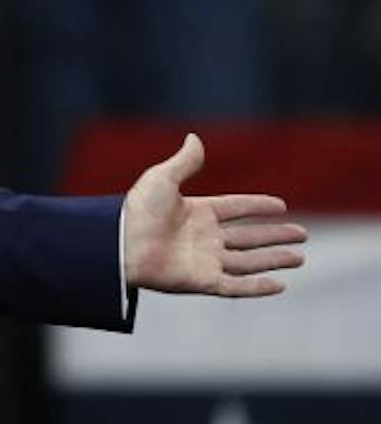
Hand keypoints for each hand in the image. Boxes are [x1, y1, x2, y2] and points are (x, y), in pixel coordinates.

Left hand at [123, 134, 305, 297]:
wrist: (121, 244)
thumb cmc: (137, 211)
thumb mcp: (162, 179)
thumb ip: (184, 162)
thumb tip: (194, 137)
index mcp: (196, 212)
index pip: (235, 208)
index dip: (258, 206)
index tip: (282, 205)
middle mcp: (204, 237)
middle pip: (248, 237)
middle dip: (275, 235)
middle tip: (303, 234)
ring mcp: (204, 261)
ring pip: (248, 261)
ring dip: (274, 259)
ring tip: (299, 256)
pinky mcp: (202, 282)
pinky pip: (236, 287)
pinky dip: (258, 287)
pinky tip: (280, 284)